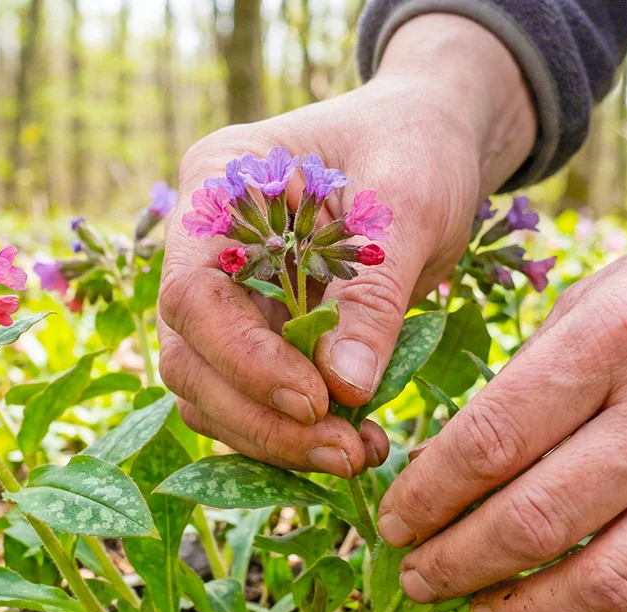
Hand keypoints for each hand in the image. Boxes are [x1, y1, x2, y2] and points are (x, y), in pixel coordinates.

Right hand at [157, 14, 535, 476]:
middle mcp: (204, 248)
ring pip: (212, 394)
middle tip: (346, 452)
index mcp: (216, 189)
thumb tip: (344, 390)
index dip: (244, 360)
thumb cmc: (418, 148)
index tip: (317, 400)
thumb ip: (373, 294)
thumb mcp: (409, 206)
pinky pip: (252, 402)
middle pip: (191, 358)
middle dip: (262, 417)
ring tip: (358, 454)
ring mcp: (227, 295)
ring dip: (277, 439)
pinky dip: (295, 434)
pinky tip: (357, 443)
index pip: (193, 295)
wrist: (434, 143)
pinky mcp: (259, 336)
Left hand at [378, 105, 626, 611]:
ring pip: (614, 581)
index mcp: (617, 336)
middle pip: (538, 520)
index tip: (395, 522)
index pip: (491, 440)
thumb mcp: (609, 285)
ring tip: (484, 611)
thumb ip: (539, 370)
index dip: (427, 496)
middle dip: (456, 564)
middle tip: (417, 578)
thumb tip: (462, 460)